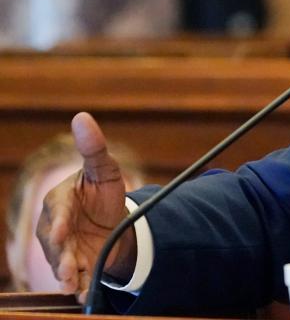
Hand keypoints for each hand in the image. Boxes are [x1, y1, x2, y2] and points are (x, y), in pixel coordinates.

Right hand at [36, 112, 135, 301]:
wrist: (111, 220)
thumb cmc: (102, 191)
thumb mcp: (104, 170)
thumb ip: (94, 148)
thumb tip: (81, 116)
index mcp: (59, 202)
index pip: (57, 211)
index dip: (59, 222)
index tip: (60, 233)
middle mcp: (54, 228)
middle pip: (56, 244)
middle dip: (63, 258)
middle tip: (71, 270)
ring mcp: (62, 249)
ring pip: (62, 264)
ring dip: (69, 277)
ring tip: (76, 288)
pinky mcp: (74, 265)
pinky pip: (75, 277)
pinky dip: (80, 288)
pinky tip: (86, 297)